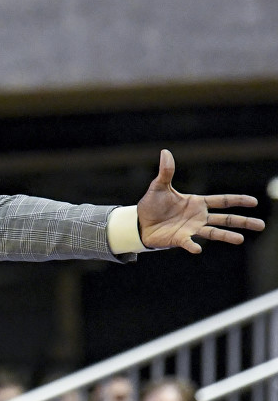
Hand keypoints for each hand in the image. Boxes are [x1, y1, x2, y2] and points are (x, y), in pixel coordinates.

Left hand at [136, 150, 264, 253]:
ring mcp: (191, 229)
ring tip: (241, 239)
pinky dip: (192, 245)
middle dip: (242, 221)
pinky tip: (197, 249)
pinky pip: (188, 242)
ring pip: (214, 232)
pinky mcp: (179, 239)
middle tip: (261, 225)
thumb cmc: (152, 205)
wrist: (139, 222)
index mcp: (198, 203)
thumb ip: (166, 172)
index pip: (222, 201)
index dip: (238, 200)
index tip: (254, 202)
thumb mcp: (159, 186)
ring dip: (227, 236)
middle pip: (225, 218)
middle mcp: (199, 217)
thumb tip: (165, 151)